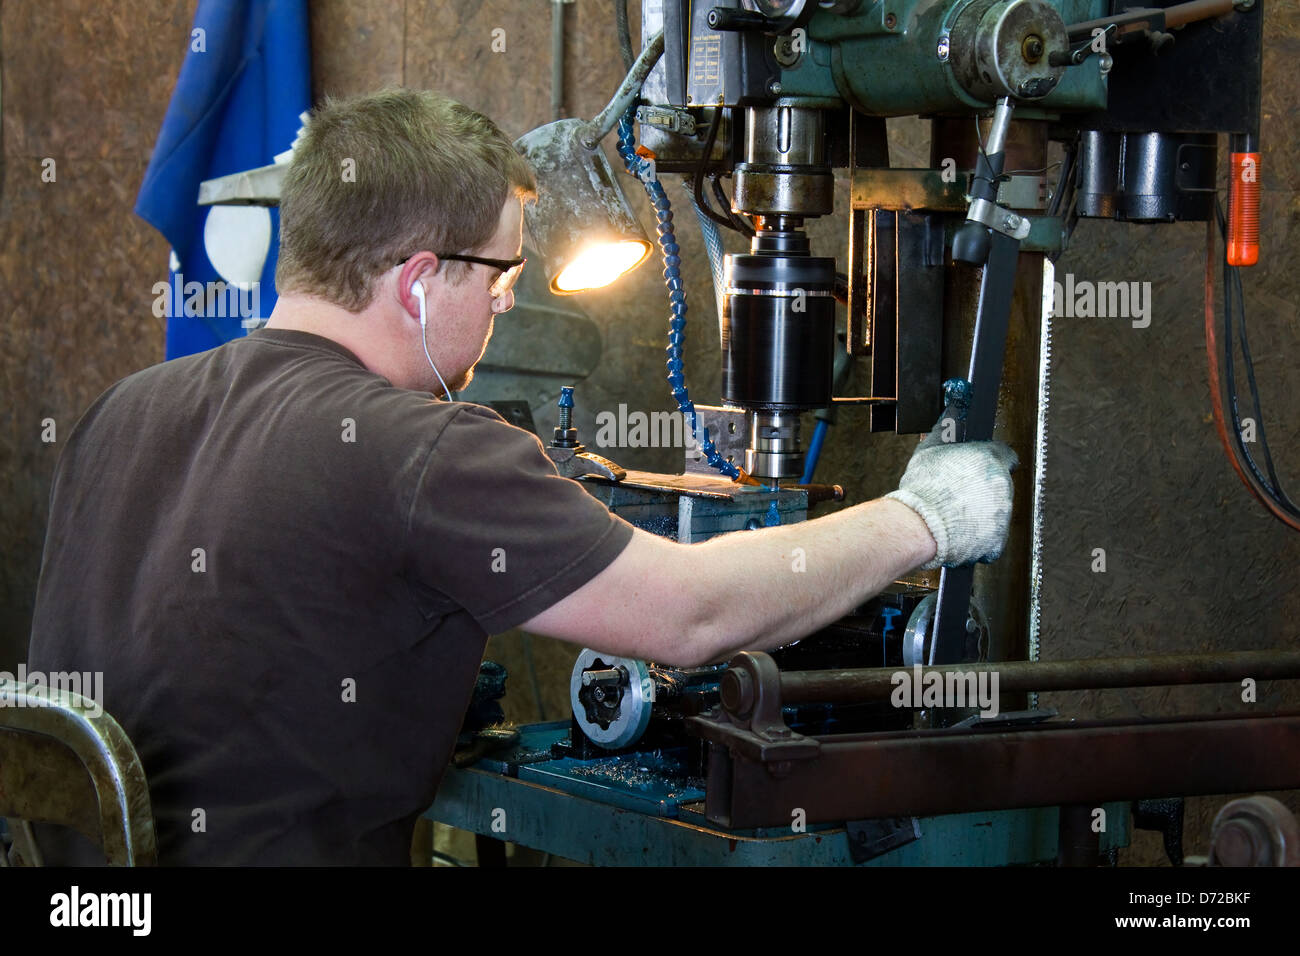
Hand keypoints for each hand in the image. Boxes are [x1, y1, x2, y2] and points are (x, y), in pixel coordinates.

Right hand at [884, 420, 1017, 569]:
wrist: (919, 526)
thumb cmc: (922, 488)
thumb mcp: (929, 450)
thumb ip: (945, 429)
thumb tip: (952, 409)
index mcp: (990, 459)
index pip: (1005, 454)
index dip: (992, 461)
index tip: (981, 467)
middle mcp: (1002, 484)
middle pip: (999, 484)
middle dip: (982, 489)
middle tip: (959, 494)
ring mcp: (1002, 514)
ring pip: (996, 511)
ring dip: (980, 512)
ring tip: (953, 514)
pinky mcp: (998, 539)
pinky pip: (992, 537)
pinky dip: (979, 537)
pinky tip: (959, 532)